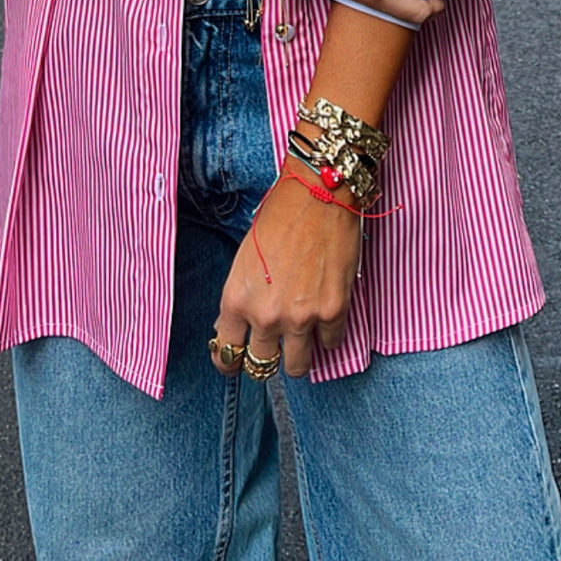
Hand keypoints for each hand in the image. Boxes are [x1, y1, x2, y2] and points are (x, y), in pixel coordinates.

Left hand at [211, 167, 361, 379]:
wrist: (319, 193)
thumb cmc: (280, 216)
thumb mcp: (245, 258)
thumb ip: (242, 296)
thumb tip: (236, 325)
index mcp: (237, 300)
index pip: (226, 352)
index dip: (229, 362)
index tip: (234, 364)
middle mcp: (266, 315)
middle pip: (261, 365)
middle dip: (265, 361)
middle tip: (273, 350)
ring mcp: (302, 317)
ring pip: (297, 367)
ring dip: (298, 358)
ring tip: (301, 343)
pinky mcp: (333, 311)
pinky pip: (330, 344)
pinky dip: (328, 336)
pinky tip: (325, 320)